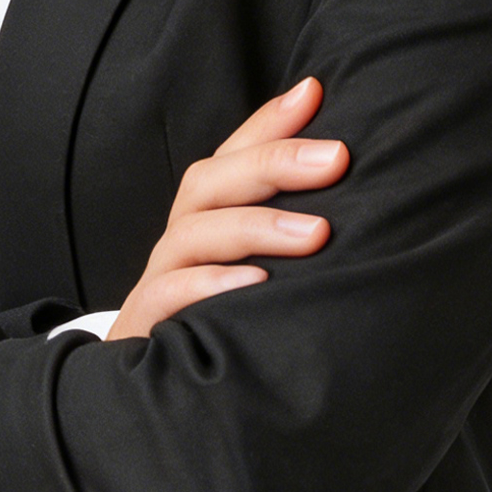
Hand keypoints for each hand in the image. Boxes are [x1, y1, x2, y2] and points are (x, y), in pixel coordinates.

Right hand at [107, 76, 347, 339]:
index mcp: (208, 215)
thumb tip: (344, 166)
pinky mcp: (147, 323)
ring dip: (256, 226)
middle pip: (212, 181)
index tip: (316, 92)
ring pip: (193, 233)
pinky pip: (168, 295)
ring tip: (316, 232)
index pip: (234, 153)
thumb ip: (296, 217)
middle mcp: (182, 238)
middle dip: (275, 162)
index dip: (272, 121)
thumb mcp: (262, 266)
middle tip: (337, 158)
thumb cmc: (225, 319)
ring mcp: (161, 278)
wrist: (164, 399)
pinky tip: (256, 284)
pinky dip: (209, 286)